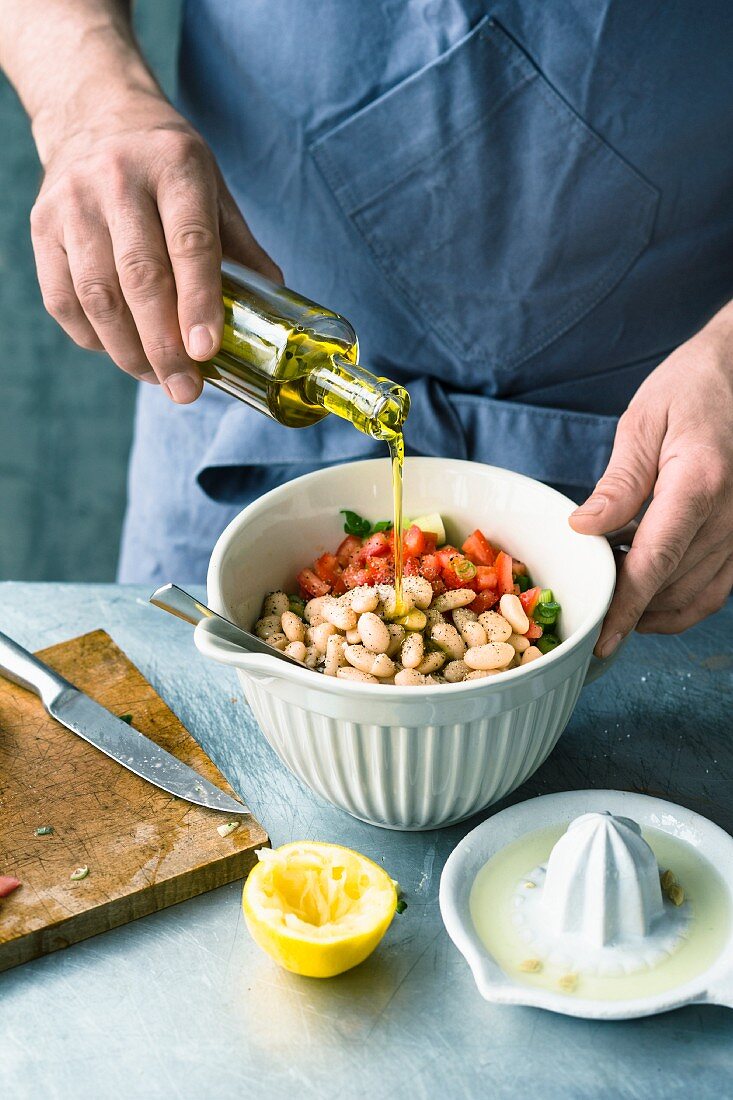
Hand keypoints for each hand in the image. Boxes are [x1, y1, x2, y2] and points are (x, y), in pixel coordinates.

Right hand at [30, 90, 280, 402]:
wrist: (95, 115)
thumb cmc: (167, 167)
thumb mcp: (214, 190)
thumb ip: (241, 250)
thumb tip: (273, 315)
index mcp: (175, 166)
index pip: (189, 243)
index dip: (198, 303)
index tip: (206, 352)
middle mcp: (117, 179)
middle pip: (140, 277)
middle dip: (164, 346)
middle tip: (186, 390)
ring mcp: (72, 203)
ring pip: (97, 295)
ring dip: (129, 351)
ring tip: (159, 379)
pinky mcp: (41, 228)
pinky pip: (64, 300)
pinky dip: (94, 339)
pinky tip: (122, 352)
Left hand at [569, 306, 732, 656]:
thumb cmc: (692, 387)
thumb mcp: (644, 421)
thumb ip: (618, 482)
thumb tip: (583, 529)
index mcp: (699, 482)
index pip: (657, 562)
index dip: (626, 607)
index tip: (602, 638)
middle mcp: (732, 515)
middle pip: (674, 586)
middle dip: (630, 607)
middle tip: (590, 604)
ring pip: (697, 595)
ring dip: (653, 608)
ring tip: (613, 590)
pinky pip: (716, 586)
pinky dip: (680, 600)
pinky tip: (646, 586)